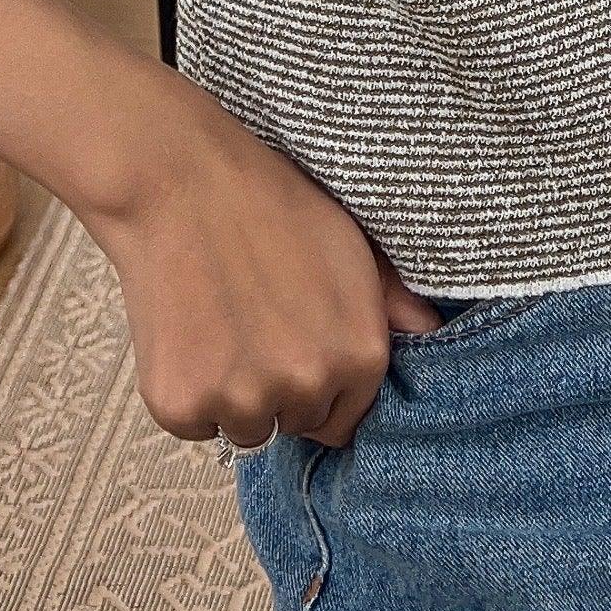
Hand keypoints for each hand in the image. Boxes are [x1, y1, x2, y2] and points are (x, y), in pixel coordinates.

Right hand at [90, 84, 441, 451]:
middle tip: (252, 327)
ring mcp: (241, 399)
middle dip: (275, 391)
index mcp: (359, 356)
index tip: (291, 348)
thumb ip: (393, 301)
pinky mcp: (179, 404)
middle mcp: (306, 387)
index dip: (316, 388)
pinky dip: (184, 393)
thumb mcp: (350, 245)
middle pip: (292, 424)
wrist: (182, 183)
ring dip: (229, 396)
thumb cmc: (271, 206)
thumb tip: (430, 332)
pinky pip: (191, 424)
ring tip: (219, 325)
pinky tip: (186, 332)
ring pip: (241, 428)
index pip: (342, 419)